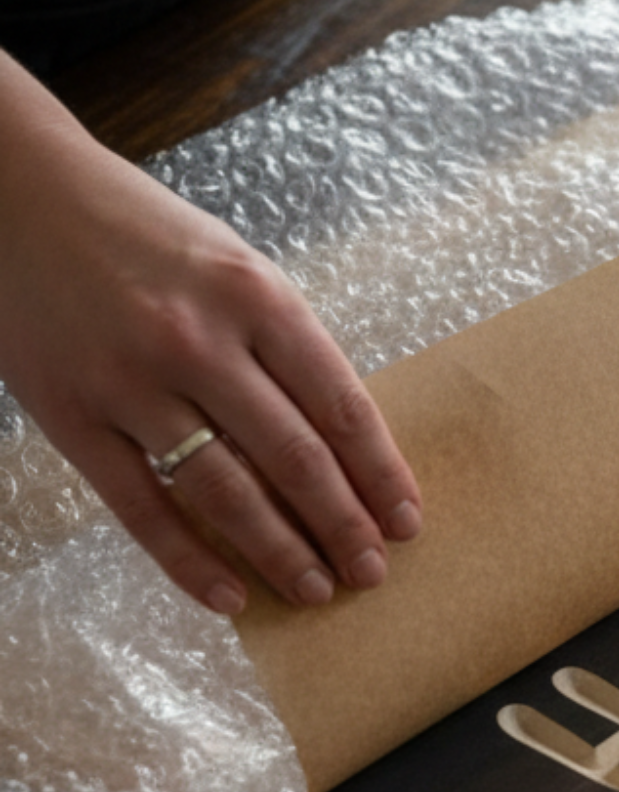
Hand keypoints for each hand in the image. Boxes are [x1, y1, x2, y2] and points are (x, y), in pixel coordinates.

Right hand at [0, 60, 421, 614]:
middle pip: (294, 458)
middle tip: (373, 571)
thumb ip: (285, 344)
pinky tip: (230, 596)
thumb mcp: (236, 267)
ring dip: (279, 552)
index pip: (342, 406)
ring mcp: (130, 384)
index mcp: (256, 298)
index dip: (381, 474)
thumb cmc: (144, 235)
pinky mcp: (71, 417)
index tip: (406, 519)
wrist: (18, 196)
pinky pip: (140, 508)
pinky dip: (189, 561)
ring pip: (224, 493)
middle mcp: (198, 342)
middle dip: (343, 525)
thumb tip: (343, 440)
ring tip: (317, 589)